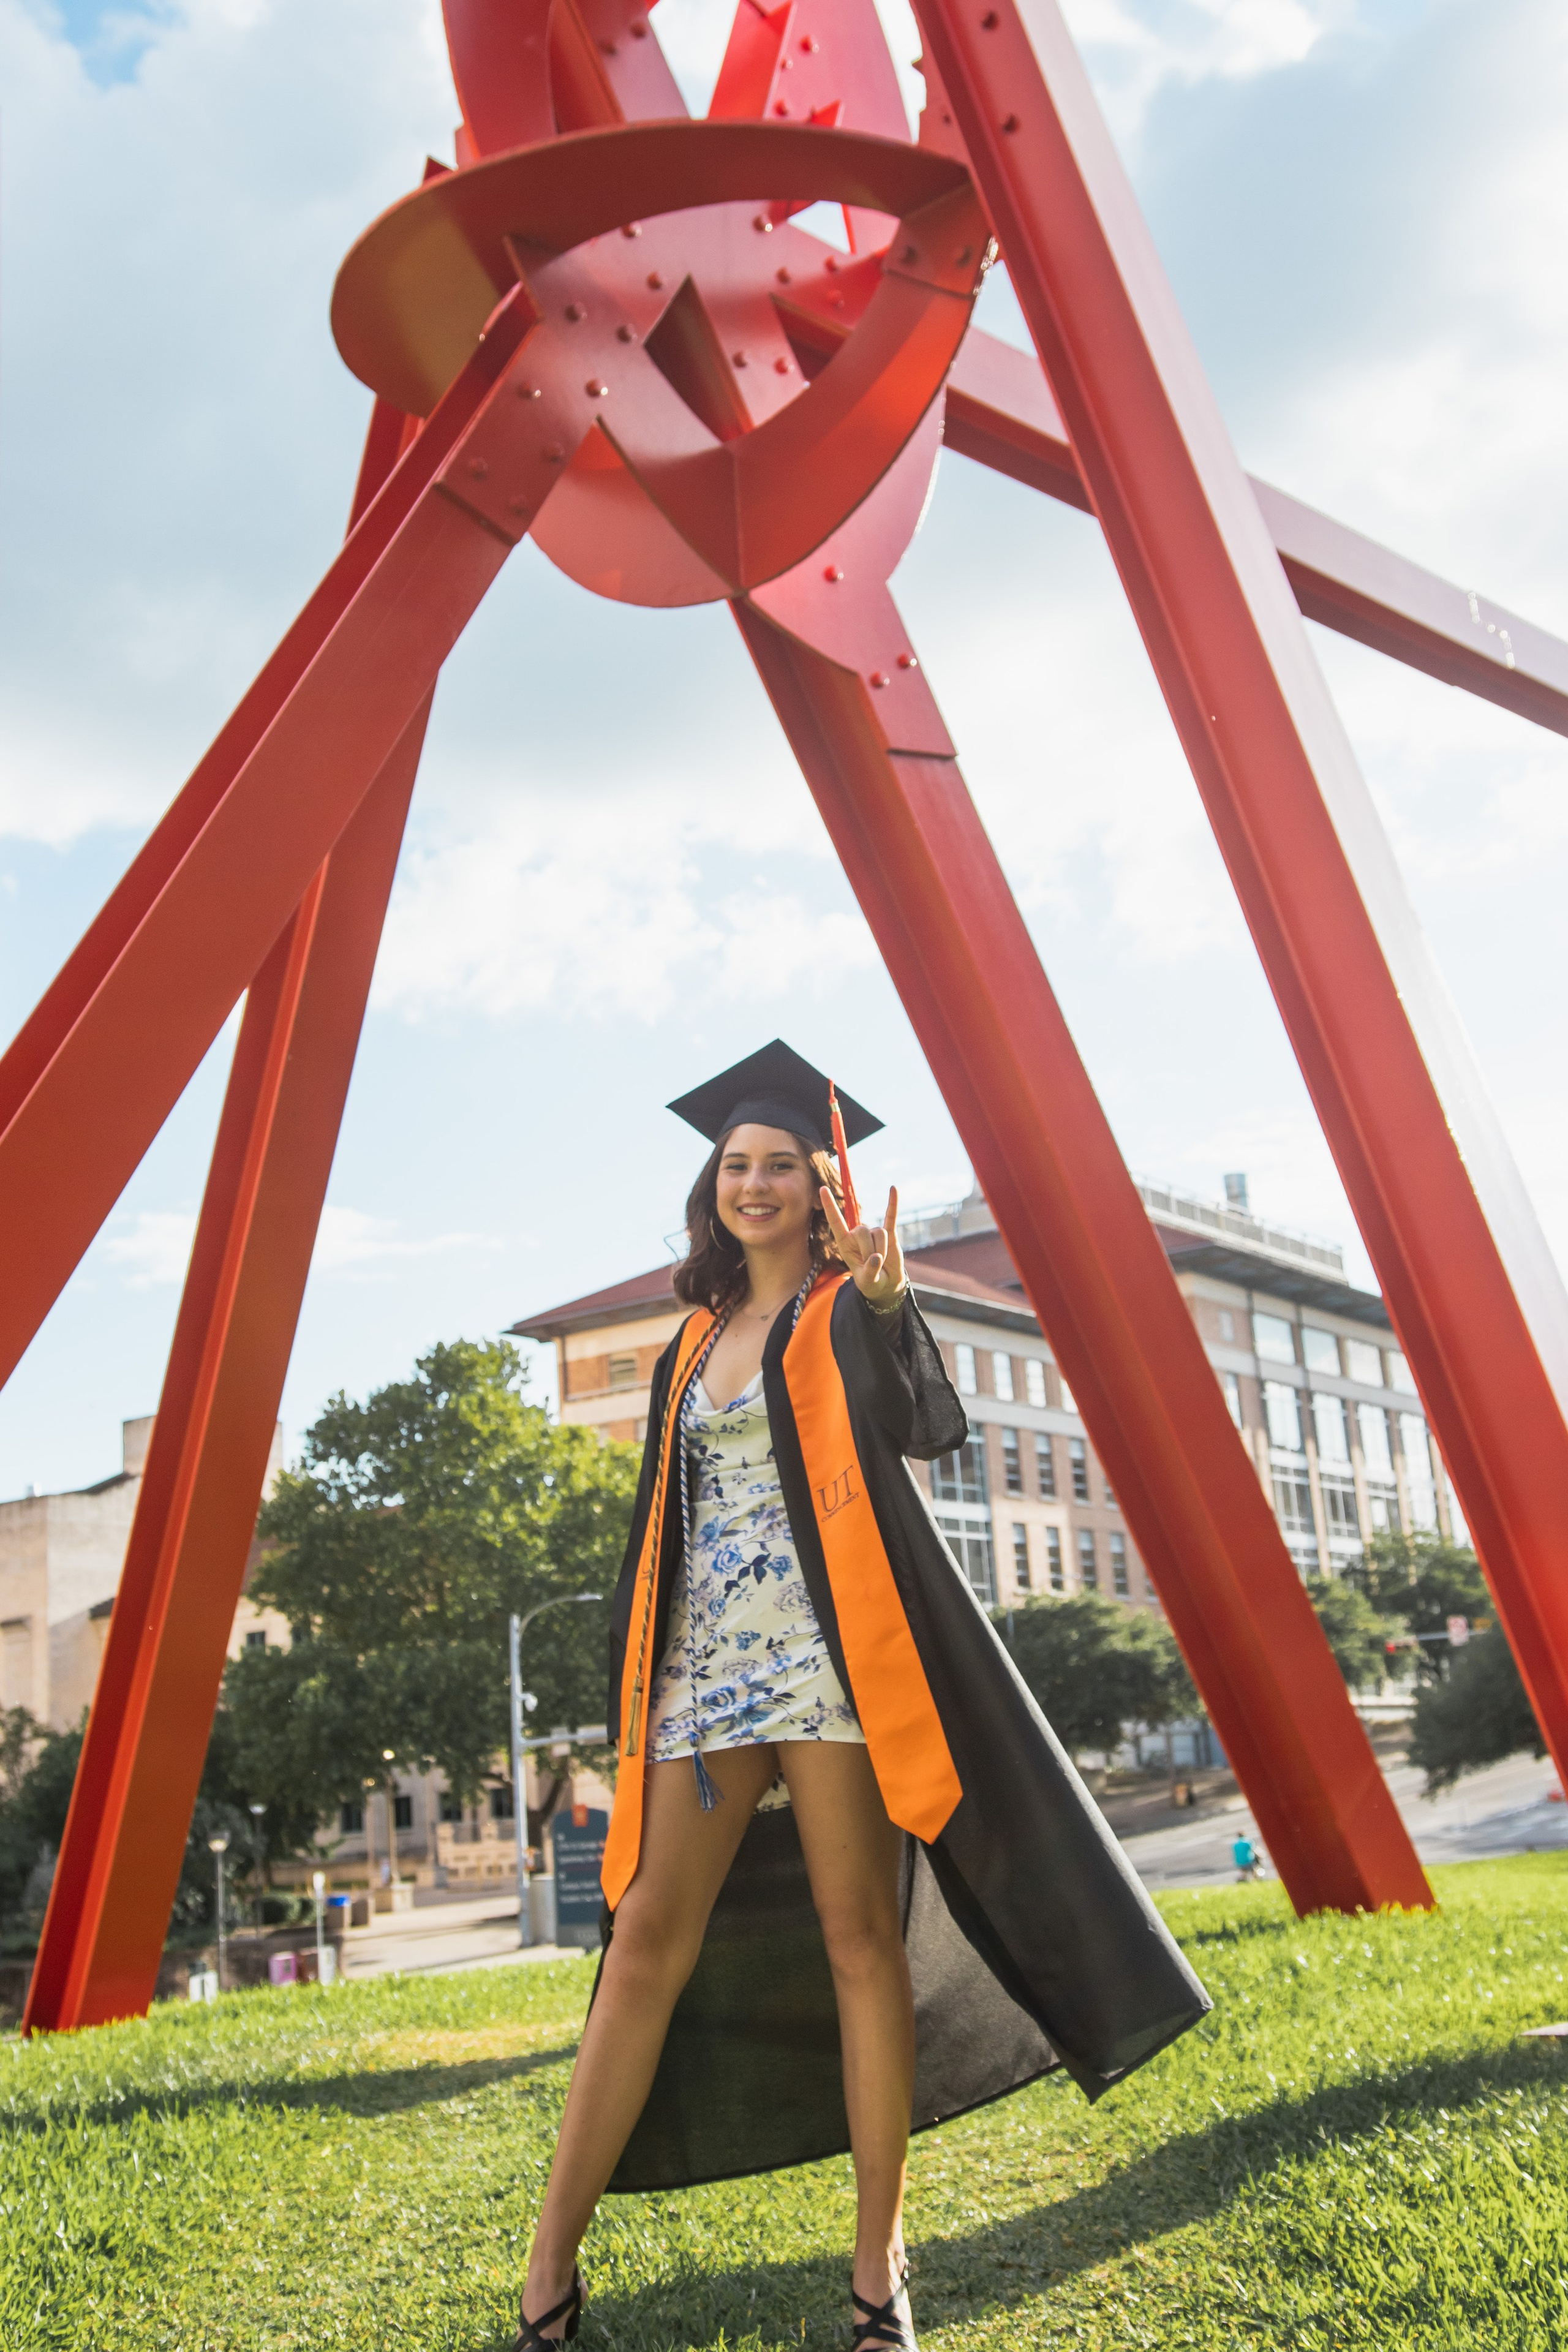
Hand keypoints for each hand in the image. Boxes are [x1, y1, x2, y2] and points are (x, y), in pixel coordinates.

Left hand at [820, 1184, 904, 1308]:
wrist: (886, 1283)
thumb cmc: (871, 1281)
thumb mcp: (867, 1281)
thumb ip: (870, 1271)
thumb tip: (876, 1258)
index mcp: (845, 1243)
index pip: (836, 1221)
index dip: (830, 1206)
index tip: (823, 1188)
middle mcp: (857, 1234)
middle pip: (862, 1231)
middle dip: (868, 1250)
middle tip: (873, 1264)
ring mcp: (873, 1233)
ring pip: (878, 1232)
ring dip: (882, 1249)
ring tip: (882, 1260)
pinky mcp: (889, 1233)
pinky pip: (890, 1216)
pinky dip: (893, 1203)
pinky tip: (893, 1188)